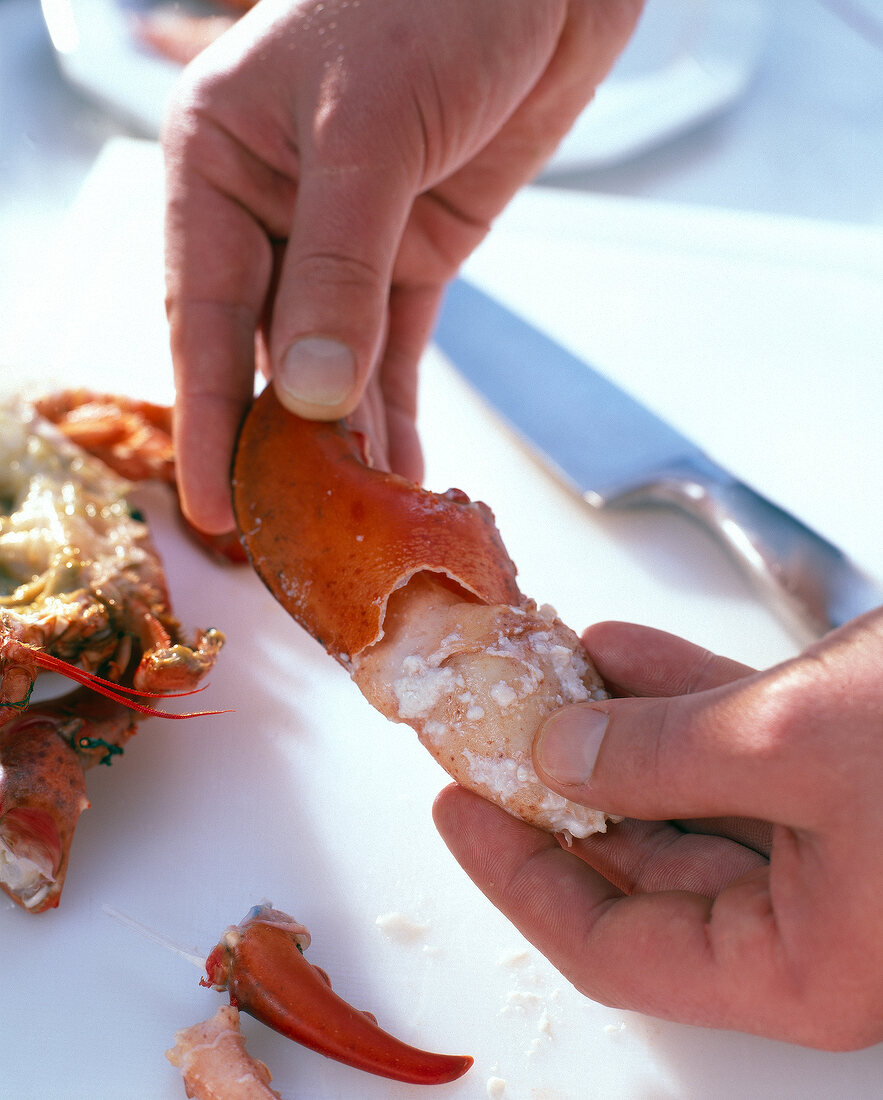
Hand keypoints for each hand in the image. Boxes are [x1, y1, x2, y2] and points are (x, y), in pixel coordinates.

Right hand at [162, 0, 641, 531]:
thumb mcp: (370, 130)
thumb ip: (340, 266)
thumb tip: (316, 395)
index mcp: (219, 163)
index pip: (205, 312)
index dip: (212, 414)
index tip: (213, 502)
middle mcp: (271, 207)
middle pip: (265, 349)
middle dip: (280, 441)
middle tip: (288, 532)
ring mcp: (347, 238)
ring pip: (333, 361)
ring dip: (345, 440)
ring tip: (351, 522)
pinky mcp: (414, 251)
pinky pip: (396, 349)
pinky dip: (397, 411)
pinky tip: (397, 470)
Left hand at [433, 611, 882, 1049]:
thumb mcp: (787, 743)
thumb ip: (657, 757)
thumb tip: (556, 756)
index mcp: (802, 965)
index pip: (615, 947)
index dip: (520, 879)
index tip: (456, 809)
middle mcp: (814, 918)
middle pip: (641, 866)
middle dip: (559, 790)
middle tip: (487, 733)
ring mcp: (832, 844)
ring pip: (682, 796)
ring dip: (611, 732)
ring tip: (539, 672)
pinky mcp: (844, 773)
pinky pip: (734, 746)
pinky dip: (674, 700)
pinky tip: (614, 650)